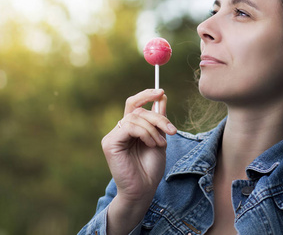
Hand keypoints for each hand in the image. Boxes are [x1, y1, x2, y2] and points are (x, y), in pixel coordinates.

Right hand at [102, 88, 176, 206]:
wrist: (144, 190)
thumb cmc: (150, 168)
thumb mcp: (160, 138)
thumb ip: (159, 119)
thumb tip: (162, 96)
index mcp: (130, 128)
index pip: (134, 103)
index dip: (146, 94)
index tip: (161, 91)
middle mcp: (119, 130)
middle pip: (138, 110)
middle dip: (158, 118)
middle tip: (172, 131)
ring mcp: (112, 136)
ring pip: (135, 118)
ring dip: (153, 129)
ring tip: (161, 144)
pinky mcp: (110, 143)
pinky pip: (129, 127)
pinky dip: (145, 134)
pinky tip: (152, 145)